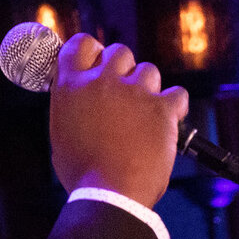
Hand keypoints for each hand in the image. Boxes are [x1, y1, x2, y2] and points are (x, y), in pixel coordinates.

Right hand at [49, 34, 188, 207]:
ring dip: (147, 88)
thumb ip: (73, 105)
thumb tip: (80, 98)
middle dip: (123, 69)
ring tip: (143, 117)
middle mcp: (102, 81)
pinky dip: (175, 105)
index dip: (93, 50)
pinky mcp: (162, 108)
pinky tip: (167, 120)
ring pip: (148, 70)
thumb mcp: (62, 132)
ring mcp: (134, 92)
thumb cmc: (83, 172)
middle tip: (123, 94)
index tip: (97, 61)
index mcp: (72, 86)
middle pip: (119, 52)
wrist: (111, 195)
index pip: (82, 44)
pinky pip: (177, 93)